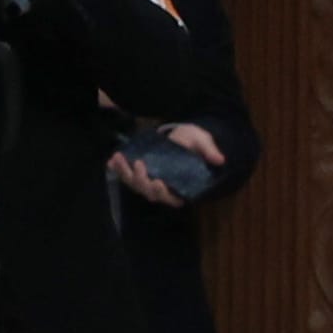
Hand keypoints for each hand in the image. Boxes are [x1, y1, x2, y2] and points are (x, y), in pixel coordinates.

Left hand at [107, 123, 227, 205]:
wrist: (183, 134)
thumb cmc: (194, 141)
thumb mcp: (202, 142)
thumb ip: (209, 151)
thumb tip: (220, 160)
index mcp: (181, 186)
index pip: (171, 198)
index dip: (163, 193)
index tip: (159, 182)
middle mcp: (164, 187)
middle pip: (149, 193)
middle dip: (142, 181)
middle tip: (140, 163)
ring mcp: (149, 180)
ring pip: (135, 184)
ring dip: (125, 173)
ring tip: (118, 158)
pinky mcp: (139, 171)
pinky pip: (126, 174)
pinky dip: (118, 168)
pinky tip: (112, 160)